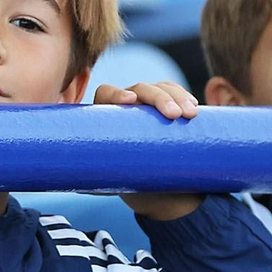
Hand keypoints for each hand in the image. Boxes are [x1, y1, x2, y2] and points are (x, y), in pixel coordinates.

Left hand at [96, 81, 203, 218]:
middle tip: (174, 115)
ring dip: (177, 96)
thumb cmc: (124, 180)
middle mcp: (126, 105)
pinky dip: (184, 96)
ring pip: (161, 88)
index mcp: (106, 116)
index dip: (116, 93)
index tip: (130, 101)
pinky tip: (194, 106)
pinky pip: (175, 93)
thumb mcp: (110, 178)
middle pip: (140, 89)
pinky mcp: (166, 106)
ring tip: (191, 115)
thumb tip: (78, 182)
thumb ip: (95, 177)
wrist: (149, 182)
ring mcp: (147, 103)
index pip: (106, 94)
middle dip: (159, 98)